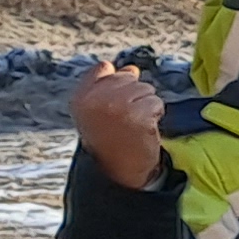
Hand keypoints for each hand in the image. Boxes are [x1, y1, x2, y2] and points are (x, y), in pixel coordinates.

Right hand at [71, 60, 167, 188]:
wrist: (121, 171)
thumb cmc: (110, 139)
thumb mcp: (98, 110)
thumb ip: (109, 85)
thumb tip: (131, 68)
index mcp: (82, 97)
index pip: (103, 67)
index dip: (117, 83)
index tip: (114, 106)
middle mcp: (97, 100)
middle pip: (129, 77)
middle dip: (134, 96)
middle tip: (126, 120)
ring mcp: (118, 107)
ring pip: (146, 89)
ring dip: (146, 106)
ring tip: (135, 125)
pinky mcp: (139, 117)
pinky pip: (156, 103)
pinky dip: (155, 116)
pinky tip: (145, 130)